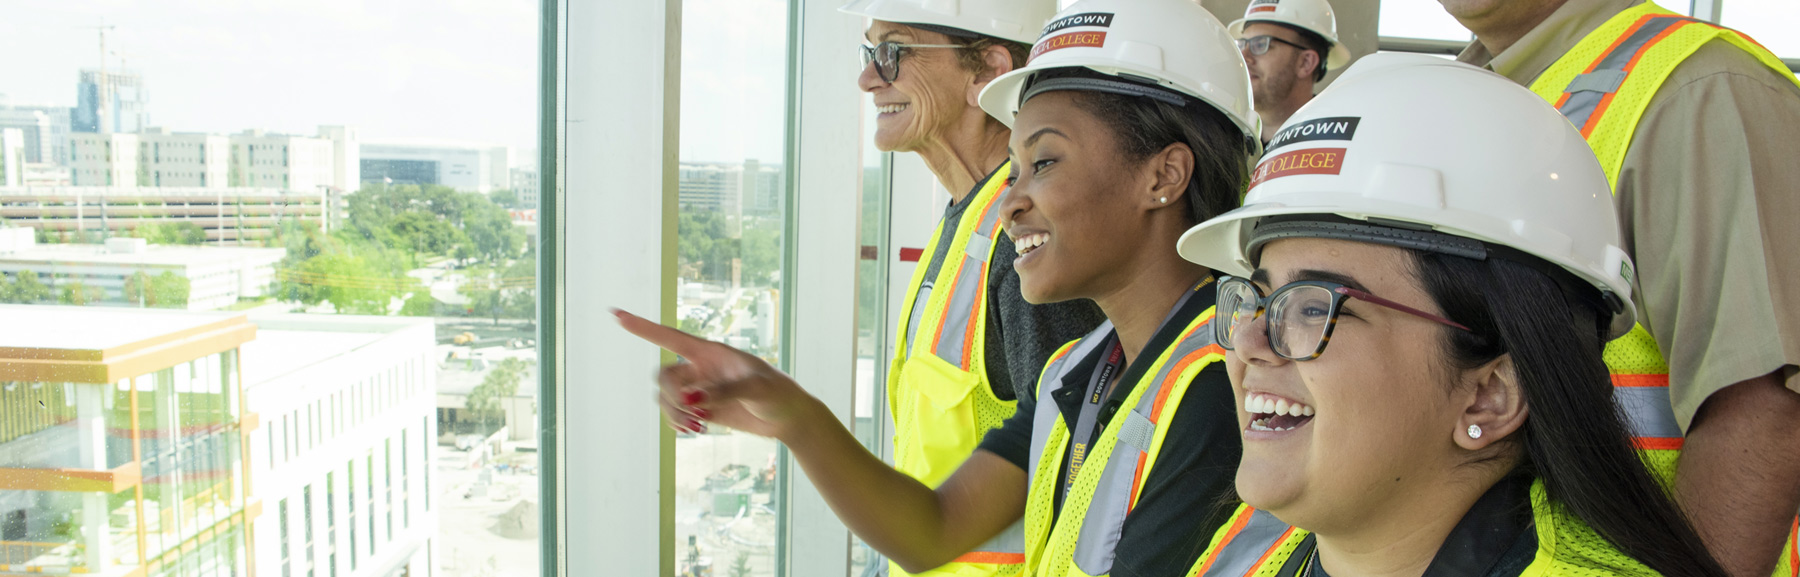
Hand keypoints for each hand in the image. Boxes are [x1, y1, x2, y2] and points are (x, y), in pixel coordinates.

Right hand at [613, 308, 822, 439]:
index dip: (642, 327)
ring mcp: (699, 390)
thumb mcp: (754, 389)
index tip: (616, 315)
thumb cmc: (777, 393)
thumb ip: (722, 393)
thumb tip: (692, 400)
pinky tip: (692, 431)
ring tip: (696, 427)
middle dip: (670, 396)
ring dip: (672, 413)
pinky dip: (676, 423)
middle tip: (694, 413)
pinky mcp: (702, 410)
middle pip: (663, 376)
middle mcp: (699, 368)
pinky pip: (674, 414)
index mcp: (710, 352)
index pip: (669, 337)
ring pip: (665, 398)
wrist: (788, 417)